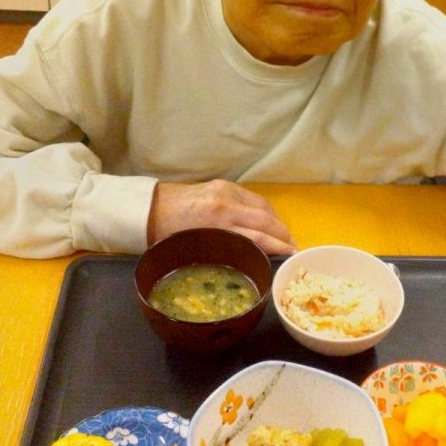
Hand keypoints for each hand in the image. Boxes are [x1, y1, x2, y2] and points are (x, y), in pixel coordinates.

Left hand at [146, 180, 295, 254]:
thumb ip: (225, 253)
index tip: (293, 256)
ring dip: (277, 223)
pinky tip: (270, 223)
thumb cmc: (167, 237)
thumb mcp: (196, 251)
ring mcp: (227, 191)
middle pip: (266, 220)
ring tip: (285, 238)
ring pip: (263, 207)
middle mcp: (225, 204)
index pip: (257, 236)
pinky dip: (266, 212)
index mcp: (215, 224)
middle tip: (295, 249)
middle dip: (284, 235)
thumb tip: (252, 260)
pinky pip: (254, 199)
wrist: (149, 208)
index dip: (278, 247)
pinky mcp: (226, 185)